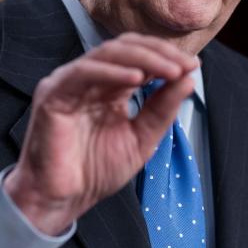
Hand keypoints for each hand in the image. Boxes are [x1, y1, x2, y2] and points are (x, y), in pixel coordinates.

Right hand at [3, 33, 198, 234]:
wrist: (61, 200)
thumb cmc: (95, 172)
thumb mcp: (142, 138)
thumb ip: (162, 109)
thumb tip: (188, 79)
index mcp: (110, 87)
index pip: (140, 56)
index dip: (167, 57)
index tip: (193, 66)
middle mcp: (91, 80)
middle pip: (126, 47)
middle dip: (159, 53)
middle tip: (184, 64)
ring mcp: (70, 83)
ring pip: (108, 53)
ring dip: (143, 58)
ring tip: (170, 70)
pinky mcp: (54, 93)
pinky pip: (84, 72)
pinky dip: (112, 71)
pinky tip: (137, 78)